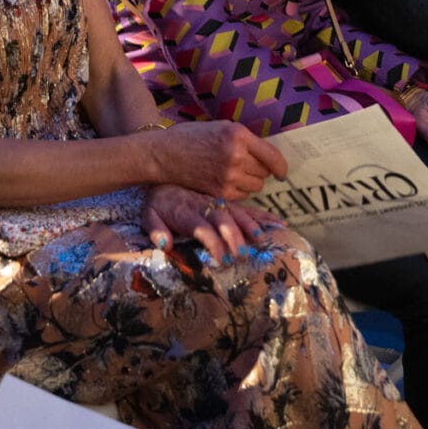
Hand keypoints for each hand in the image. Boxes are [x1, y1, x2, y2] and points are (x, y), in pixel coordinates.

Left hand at [142, 183, 280, 262]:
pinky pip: (246, 207)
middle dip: (233, 236)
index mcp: (186, 211)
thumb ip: (155, 230)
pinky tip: (278, 223)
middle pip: (222, 220)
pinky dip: (263, 215)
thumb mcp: (148, 215)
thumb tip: (164, 244)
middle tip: (243, 254)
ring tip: (261, 238)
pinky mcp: (227, 201)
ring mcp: (218, 202)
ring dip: (250, 225)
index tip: (221, 260)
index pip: (201, 228)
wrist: (164, 168)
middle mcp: (205, 206)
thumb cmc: (158, 202)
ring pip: (237, 212)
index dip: (212, 243)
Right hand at [148, 119, 288, 197]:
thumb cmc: (192, 137)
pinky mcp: (220, 193)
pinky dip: (238, 190)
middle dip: (260, 170)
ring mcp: (228, 177)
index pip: (273, 156)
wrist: (165, 154)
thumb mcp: (221, 127)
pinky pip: (242, 195)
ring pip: (255, 186)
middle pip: (264, 172)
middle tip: (246, 164)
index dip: (281, 166)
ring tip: (233, 172)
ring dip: (250, 181)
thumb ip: (245, 139)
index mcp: (238, 136)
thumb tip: (268, 155)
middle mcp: (236, 156)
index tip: (281, 171)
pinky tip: (225, 181)